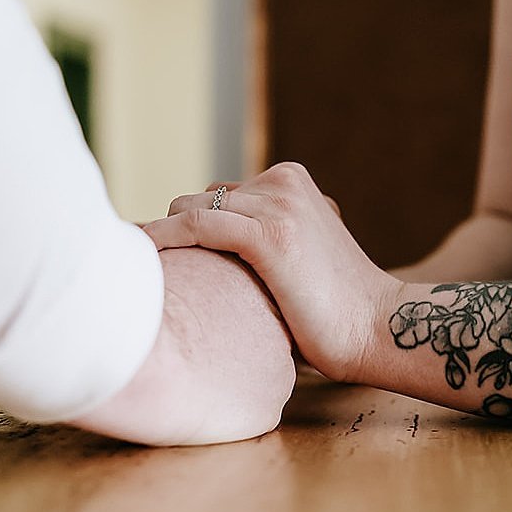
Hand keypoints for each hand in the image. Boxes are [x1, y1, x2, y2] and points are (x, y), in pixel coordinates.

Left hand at [143, 163, 402, 383]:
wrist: (376, 329)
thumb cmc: (332, 311)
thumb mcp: (297, 256)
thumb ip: (262, 240)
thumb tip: (207, 258)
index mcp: (292, 182)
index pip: (222, 194)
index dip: (188, 225)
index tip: (150, 251)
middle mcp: (284, 183)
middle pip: (204, 197)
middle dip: (177, 230)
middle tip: (144, 269)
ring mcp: (279, 204)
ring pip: (194, 207)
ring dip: (163, 236)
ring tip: (135, 269)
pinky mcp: (271, 234)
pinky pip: (198, 224)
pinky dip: (164, 237)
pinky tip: (142, 255)